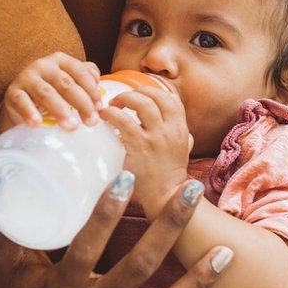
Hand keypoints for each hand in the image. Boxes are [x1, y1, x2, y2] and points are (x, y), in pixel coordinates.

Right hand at [0, 172, 233, 287]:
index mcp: (61, 285)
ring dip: (195, 277)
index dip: (104, 214)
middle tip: (189, 189)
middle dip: (165, 227)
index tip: (127, 176)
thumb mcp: (10, 268)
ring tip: (224, 248)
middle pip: (136, 268)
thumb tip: (15, 173)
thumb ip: (15, 229)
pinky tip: (219, 269)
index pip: (84, 248)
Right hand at [2, 52, 101, 129]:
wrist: (21, 101)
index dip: (91, 90)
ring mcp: (26, 78)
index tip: (100, 108)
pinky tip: (37, 123)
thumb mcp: (68, 81)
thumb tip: (97, 80)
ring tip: (71, 126)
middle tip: (91, 122)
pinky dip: (29, 112)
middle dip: (81, 103)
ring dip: (60, 110)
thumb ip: (84, 77)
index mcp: (60, 60)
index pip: (79, 72)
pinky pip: (21, 101)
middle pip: (65, 83)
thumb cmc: (51, 91)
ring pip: (46, 93)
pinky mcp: (13, 92)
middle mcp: (43, 65)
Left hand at [100, 87, 190, 219]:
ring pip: (142, 103)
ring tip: (111, 105)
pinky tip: (104, 116)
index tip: (140, 93)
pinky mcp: (139, 147)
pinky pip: (123, 121)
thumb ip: (181, 136)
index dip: (154, 90)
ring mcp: (155, 138)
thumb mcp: (182, 150)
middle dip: (136, 91)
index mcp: (181, 129)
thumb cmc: (169, 174)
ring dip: (125, 98)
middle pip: (156, 96)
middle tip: (122, 98)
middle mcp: (170, 130)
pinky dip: (111, 114)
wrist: (166, 197)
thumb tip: (177, 127)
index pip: (171, 99)